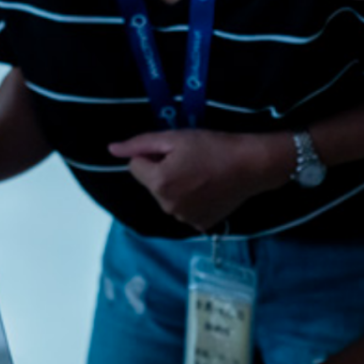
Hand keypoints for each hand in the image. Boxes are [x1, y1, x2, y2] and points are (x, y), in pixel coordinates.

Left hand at [106, 129, 288, 230]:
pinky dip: (190, 200)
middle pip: (151, 184)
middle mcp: (167, 206)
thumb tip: (111, 150)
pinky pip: (183, 209)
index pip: (135, 166)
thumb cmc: (212, 146)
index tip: (174, 151)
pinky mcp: (200, 225)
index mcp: (158, 183)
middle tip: (189, 160)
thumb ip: (139, 144)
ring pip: (166, 197)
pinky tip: (208, 189)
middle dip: (162, 171)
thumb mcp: (174, 138)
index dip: (152, 155)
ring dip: (175, 186)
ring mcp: (184, 219)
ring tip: (200, 174)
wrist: (251, 165)